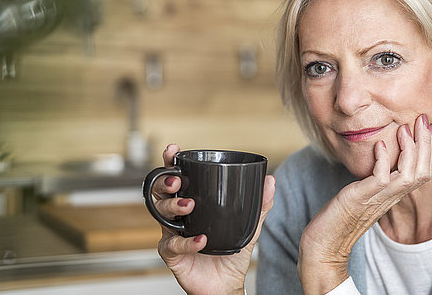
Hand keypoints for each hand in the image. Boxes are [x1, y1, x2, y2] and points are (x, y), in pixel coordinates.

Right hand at [153, 144, 275, 294]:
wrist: (226, 284)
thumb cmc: (231, 253)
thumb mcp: (248, 226)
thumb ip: (259, 205)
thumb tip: (270, 181)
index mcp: (192, 203)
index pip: (176, 178)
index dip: (170, 163)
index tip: (173, 150)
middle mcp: (177, 216)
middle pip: (161, 192)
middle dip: (165, 182)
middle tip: (177, 180)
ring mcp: (172, 234)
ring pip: (161, 214)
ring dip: (174, 206)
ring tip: (189, 205)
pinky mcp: (171, 255)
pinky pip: (172, 245)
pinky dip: (186, 241)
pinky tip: (200, 239)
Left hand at [297, 114, 431, 293]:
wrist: (325, 243)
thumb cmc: (341, 215)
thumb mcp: (363, 191)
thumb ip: (375, 176)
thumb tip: (379, 153)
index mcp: (393, 194)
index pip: (422, 171)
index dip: (428, 148)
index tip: (426, 125)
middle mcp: (390, 198)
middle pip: (423, 172)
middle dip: (426, 144)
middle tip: (423, 120)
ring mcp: (378, 199)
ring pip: (409, 175)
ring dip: (410, 150)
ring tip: (405, 128)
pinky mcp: (362, 199)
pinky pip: (381, 178)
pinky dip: (383, 160)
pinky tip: (380, 144)